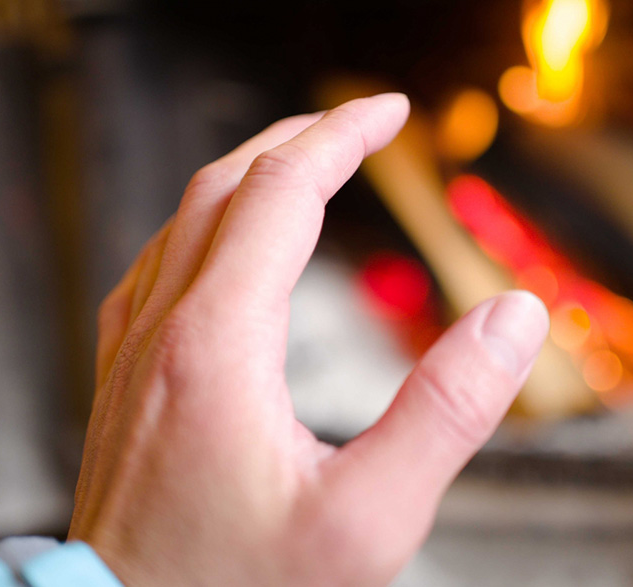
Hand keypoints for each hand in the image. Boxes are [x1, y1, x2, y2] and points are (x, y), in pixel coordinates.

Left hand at [69, 93, 548, 585]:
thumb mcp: (369, 521)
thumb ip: (447, 413)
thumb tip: (513, 318)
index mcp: (217, 344)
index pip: (282, 192)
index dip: (342, 137)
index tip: (391, 111)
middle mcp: (161, 333)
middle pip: (225, 187)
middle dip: (299, 139)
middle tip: (358, 124)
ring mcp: (129, 357)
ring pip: (182, 221)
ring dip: (248, 176)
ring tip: (301, 165)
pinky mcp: (119, 387)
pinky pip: (155, 268)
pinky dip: (203, 227)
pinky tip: (219, 249)